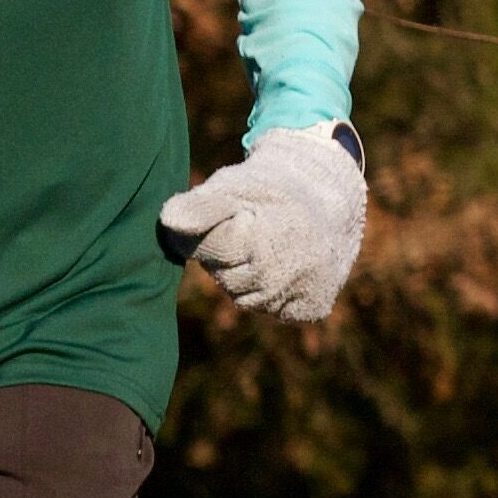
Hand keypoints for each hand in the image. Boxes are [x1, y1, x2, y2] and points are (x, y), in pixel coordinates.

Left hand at [160, 123, 365, 324]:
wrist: (328, 196)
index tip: (233, 217)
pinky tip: (288, 267)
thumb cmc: (268, 189)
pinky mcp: (314, 308)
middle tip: (255, 231)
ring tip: (271, 248)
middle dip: (230, 257)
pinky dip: (276, 293)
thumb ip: (200, 205)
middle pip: (227, 280)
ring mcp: (302, 294)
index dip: (213, 233)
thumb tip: (169, 221)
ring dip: (251, 278)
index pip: (210, 251)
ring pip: (249, 300)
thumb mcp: (234, 186)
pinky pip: (276, 311)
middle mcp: (283, 274)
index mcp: (261, 241)